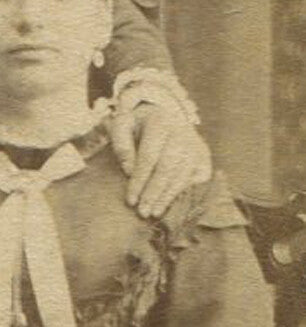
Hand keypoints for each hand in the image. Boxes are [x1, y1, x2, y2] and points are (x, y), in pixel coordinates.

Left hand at [110, 101, 210, 218]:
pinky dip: (185, 193)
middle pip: (168, 168)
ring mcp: (196, 145)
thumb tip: (129, 172)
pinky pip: (198, 179)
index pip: (149, 157)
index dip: (139, 180)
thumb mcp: (122, 126)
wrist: (164, 113)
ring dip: (168, 197)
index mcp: (159, 123)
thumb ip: (122, 146)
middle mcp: (181, 133)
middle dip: (154, 193)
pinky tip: (173, 205)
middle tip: (143, 212)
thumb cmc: (138, 125)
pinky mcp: (204, 156)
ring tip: (154, 213)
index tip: (130, 200)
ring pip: (183, 175)